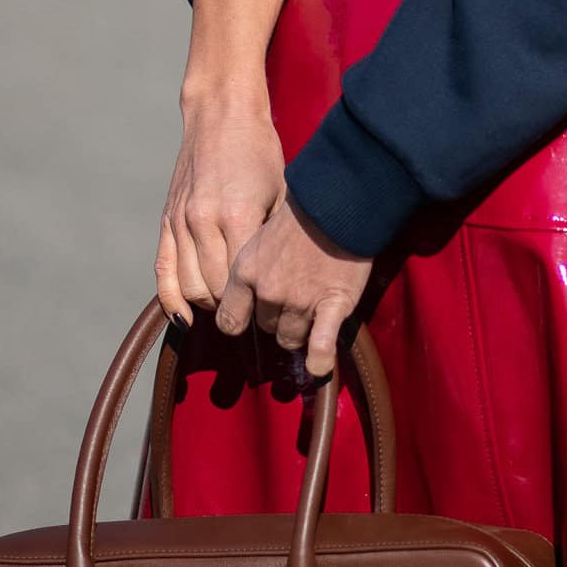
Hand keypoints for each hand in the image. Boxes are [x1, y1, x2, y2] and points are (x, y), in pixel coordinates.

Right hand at [156, 84, 287, 322]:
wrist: (222, 114)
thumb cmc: (260, 152)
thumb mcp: (281, 193)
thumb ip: (274, 239)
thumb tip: (281, 282)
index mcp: (237, 216)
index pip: (243, 284)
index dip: (257, 303)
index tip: (272, 310)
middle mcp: (203, 222)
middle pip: (215, 291)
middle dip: (235, 308)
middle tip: (254, 310)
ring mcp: (181, 221)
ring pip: (190, 287)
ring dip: (209, 304)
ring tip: (230, 305)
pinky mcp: (167, 219)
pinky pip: (163, 272)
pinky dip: (172, 300)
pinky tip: (185, 317)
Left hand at [213, 191, 373, 380]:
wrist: (337, 199)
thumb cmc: (301, 212)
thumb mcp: (260, 234)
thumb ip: (253, 267)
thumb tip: (252, 291)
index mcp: (245, 271)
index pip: (229, 320)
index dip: (240, 322)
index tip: (249, 319)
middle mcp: (268, 291)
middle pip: (266, 327)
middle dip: (278, 318)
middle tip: (295, 297)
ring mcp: (300, 301)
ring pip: (291, 338)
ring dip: (301, 330)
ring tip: (313, 311)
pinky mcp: (331, 305)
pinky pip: (320, 346)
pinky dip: (319, 360)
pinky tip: (318, 367)